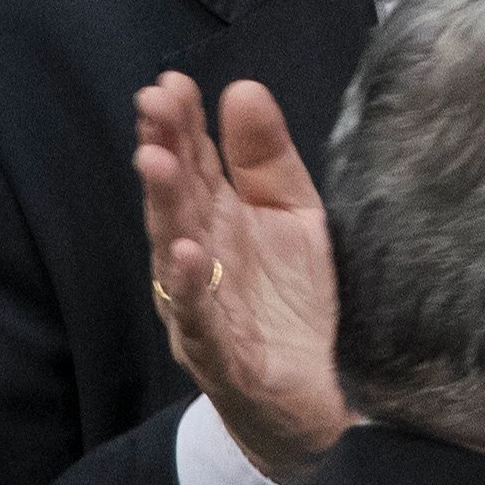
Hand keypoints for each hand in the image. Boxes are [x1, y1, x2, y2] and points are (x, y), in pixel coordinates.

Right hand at [133, 73, 349, 481]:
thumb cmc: (301, 303)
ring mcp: (206, 314)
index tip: (171, 81)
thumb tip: (242, 88)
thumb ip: (267, 159)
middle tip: (153, 104)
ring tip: (156, 162)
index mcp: (219, 227)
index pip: (194, 168)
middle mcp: (202, 267)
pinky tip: (186, 255)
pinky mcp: (227, 362)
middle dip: (163, 151)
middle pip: (177, 204)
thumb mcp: (295, 218)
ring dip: (164, 210)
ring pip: (175, 257)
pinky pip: (202, 322)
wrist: (331, 402)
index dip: (181, 127)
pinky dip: (190, 289)